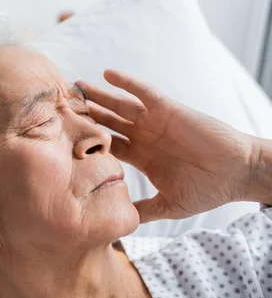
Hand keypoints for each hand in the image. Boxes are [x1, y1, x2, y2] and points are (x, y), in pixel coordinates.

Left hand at [77, 70, 254, 222]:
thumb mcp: (168, 204)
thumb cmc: (207, 190)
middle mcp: (143, 137)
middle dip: (85, 115)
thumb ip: (142, 209)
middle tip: (59, 106)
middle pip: (106, 123)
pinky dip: (126, 82)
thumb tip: (117, 224)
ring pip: (119, 105)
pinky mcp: (168, 110)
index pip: (106, 146)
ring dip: (99, 95)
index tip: (60, 138)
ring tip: (76, 85)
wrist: (237, 174)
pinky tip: (107, 73)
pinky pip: (143, 92)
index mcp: (140, 157)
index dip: (85, 142)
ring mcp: (154, 122)